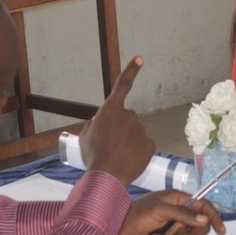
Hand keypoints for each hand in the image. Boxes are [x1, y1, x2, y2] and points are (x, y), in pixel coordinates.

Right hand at [79, 56, 154, 187]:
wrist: (107, 176)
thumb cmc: (93, 155)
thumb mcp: (85, 136)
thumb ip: (94, 124)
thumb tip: (100, 123)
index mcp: (111, 110)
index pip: (122, 85)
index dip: (131, 70)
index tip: (140, 58)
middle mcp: (129, 115)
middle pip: (126, 119)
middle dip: (119, 129)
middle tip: (108, 146)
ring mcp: (141, 130)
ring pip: (134, 134)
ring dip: (127, 142)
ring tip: (116, 156)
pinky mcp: (150, 144)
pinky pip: (142, 146)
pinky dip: (136, 152)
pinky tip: (127, 161)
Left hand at [116, 189, 225, 234]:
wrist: (115, 229)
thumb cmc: (136, 213)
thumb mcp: (160, 210)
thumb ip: (183, 214)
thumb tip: (204, 219)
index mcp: (179, 200)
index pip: (204, 207)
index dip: (213, 217)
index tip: (221, 230)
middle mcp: (178, 213)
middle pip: (197, 228)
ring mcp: (171, 226)